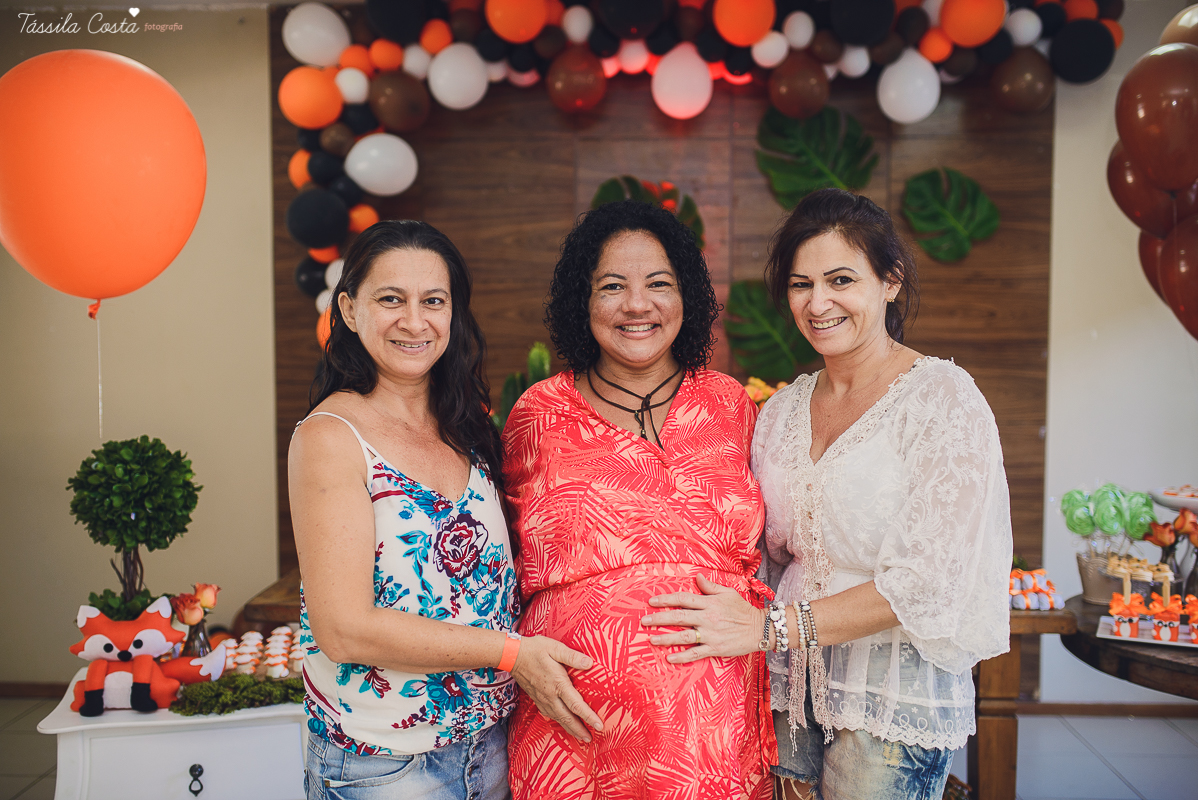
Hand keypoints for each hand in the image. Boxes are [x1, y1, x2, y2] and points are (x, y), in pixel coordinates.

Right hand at [509, 636, 603, 741]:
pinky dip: (559, 722)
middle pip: (567, 718)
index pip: (576, 705)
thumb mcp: (555, 648)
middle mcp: (550, 696)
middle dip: (580, 730)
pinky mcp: (537, 699)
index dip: (589, 717)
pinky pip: (550, 715)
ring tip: (580, 736)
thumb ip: (572, 657)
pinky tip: (563, 724)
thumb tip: (590, 664)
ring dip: (570, 729)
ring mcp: (542, 699)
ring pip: (558, 718)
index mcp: (558, 684)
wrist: (512, 656)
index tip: (599, 726)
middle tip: (590, 739)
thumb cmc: (534, 650)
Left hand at [642, 575, 764, 663]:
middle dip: (660, 619)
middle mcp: (708, 618)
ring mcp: (711, 634)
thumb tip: (696, 577)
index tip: (652, 601)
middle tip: (644, 621)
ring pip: (684, 636)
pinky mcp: (716, 648)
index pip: (684, 599)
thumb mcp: (728, 593)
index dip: (666, 599)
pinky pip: (696, 653)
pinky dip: (683, 656)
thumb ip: (710, 586)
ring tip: (651, 640)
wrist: (761, 629)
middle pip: (679, 617)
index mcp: (710, 603)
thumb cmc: (743, 610)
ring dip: (666, 638)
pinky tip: (670, 658)